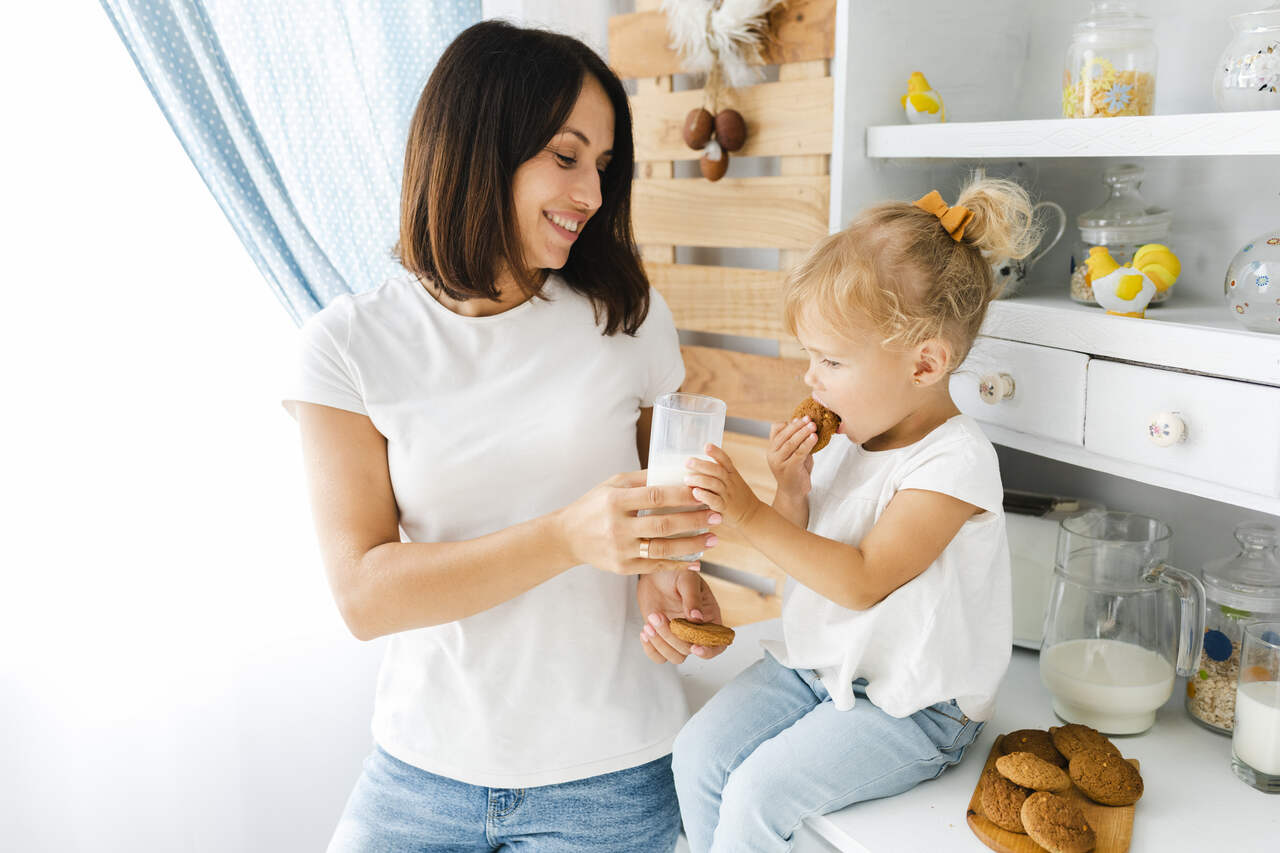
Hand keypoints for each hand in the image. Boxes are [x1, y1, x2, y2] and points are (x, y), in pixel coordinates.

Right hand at [555, 470, 722, 574]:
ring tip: (713, 539)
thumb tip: (675, 470)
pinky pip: (655, 566)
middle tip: (717, 516)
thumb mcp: (612, 484)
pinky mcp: (622, 567)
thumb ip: (642, 478)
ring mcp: (620, 549)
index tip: (703, 492)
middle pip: (663, 524)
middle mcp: (617, 526)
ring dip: (692, 545)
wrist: (567, 537)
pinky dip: (677, 564)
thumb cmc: (594, 505)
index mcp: (615, 501)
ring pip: (663, 549)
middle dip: (694, 520)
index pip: (655, 497)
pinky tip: (696, 560)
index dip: (681, 496)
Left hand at [637, 569, 725, 662]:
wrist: (655, 573)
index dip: (710, 650)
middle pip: (690, 649)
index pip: (718, 643)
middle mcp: (696, 630)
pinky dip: (651, 649)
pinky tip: (645, 631)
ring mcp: (678, 636)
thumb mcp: (687, 579)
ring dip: (660, 643)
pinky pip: (659, 656)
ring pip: (675, 656)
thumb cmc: (675, 572)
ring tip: (649, 623)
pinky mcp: (662, 638)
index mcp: (709, 617)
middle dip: (672, 637)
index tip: (696, 647)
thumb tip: (696, 617)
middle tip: (657, 616)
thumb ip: (692, 598)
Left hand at [683, 444, 763, 528]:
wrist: (753, 515)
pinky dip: (705, 496)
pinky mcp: (725, 508)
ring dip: (700, 480)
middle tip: (688, 462)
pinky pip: (715, 501)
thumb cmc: (737, 497)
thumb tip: (696, 464)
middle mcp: (730, 483)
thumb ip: (718, 473)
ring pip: (714, 484)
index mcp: (732, 474)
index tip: (706, 446)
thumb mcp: (733, 481)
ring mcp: (728, 495)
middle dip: (702, 465)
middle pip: (717, 470)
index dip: (716, 452)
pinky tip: (695, 493)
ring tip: (686, 479)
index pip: (725, 460)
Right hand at [768, 417, 816, 501]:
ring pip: (791, 443)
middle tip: (809, 419)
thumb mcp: (793, 452)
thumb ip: (795, 439)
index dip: (789, 423)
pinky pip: (799, 453)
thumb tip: (801, 421)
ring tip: (813, 426)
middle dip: (798, 426)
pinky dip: (807, 444)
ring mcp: (779, 462)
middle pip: (784, 435)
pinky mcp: (789, 469)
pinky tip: (814, 438)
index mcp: (772, 448)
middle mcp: (772, 454)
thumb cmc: (795, 470)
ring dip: (803, 433)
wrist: (793, 492)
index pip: (776, 430)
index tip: (800, 418)